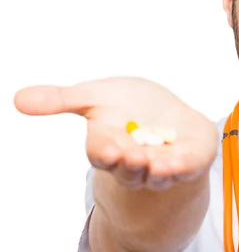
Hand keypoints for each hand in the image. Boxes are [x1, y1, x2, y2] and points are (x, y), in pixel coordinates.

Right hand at [14, 77, 218, 191]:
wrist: (167, 114)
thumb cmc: (128, 105)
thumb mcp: (95, 95)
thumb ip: (62, 99)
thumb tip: (18, 98)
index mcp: (109, 145)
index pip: (102, 152)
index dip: (105, 151)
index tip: (109, 149)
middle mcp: (134, 161)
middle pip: (128, 169)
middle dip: (130, 164)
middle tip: (133, 157)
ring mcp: (163, 164)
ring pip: (157, 174)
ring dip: (158, 171)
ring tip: (159, 165)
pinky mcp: (190, 160)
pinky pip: (187, 167)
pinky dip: (184, 166)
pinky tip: (183, 161)